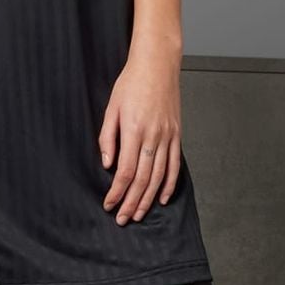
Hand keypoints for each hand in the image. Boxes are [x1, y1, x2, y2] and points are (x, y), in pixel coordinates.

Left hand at [98, 42, 183, 224]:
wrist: (157, 65)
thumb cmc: (131, 83)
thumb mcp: (111, 108)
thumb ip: (108, 137)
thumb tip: (107, 164)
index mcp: (133, 130)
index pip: (125, 171)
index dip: (117, 192)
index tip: (109, 204)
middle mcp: (152, 136)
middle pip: (142, 179)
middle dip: (131, 202)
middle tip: (123, 219)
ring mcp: (167, 136)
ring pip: (158, 176)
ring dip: (148, 199)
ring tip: (139, 214)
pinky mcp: (177, 134)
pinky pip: (174, 164)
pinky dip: (169, 184)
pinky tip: (161, 198)